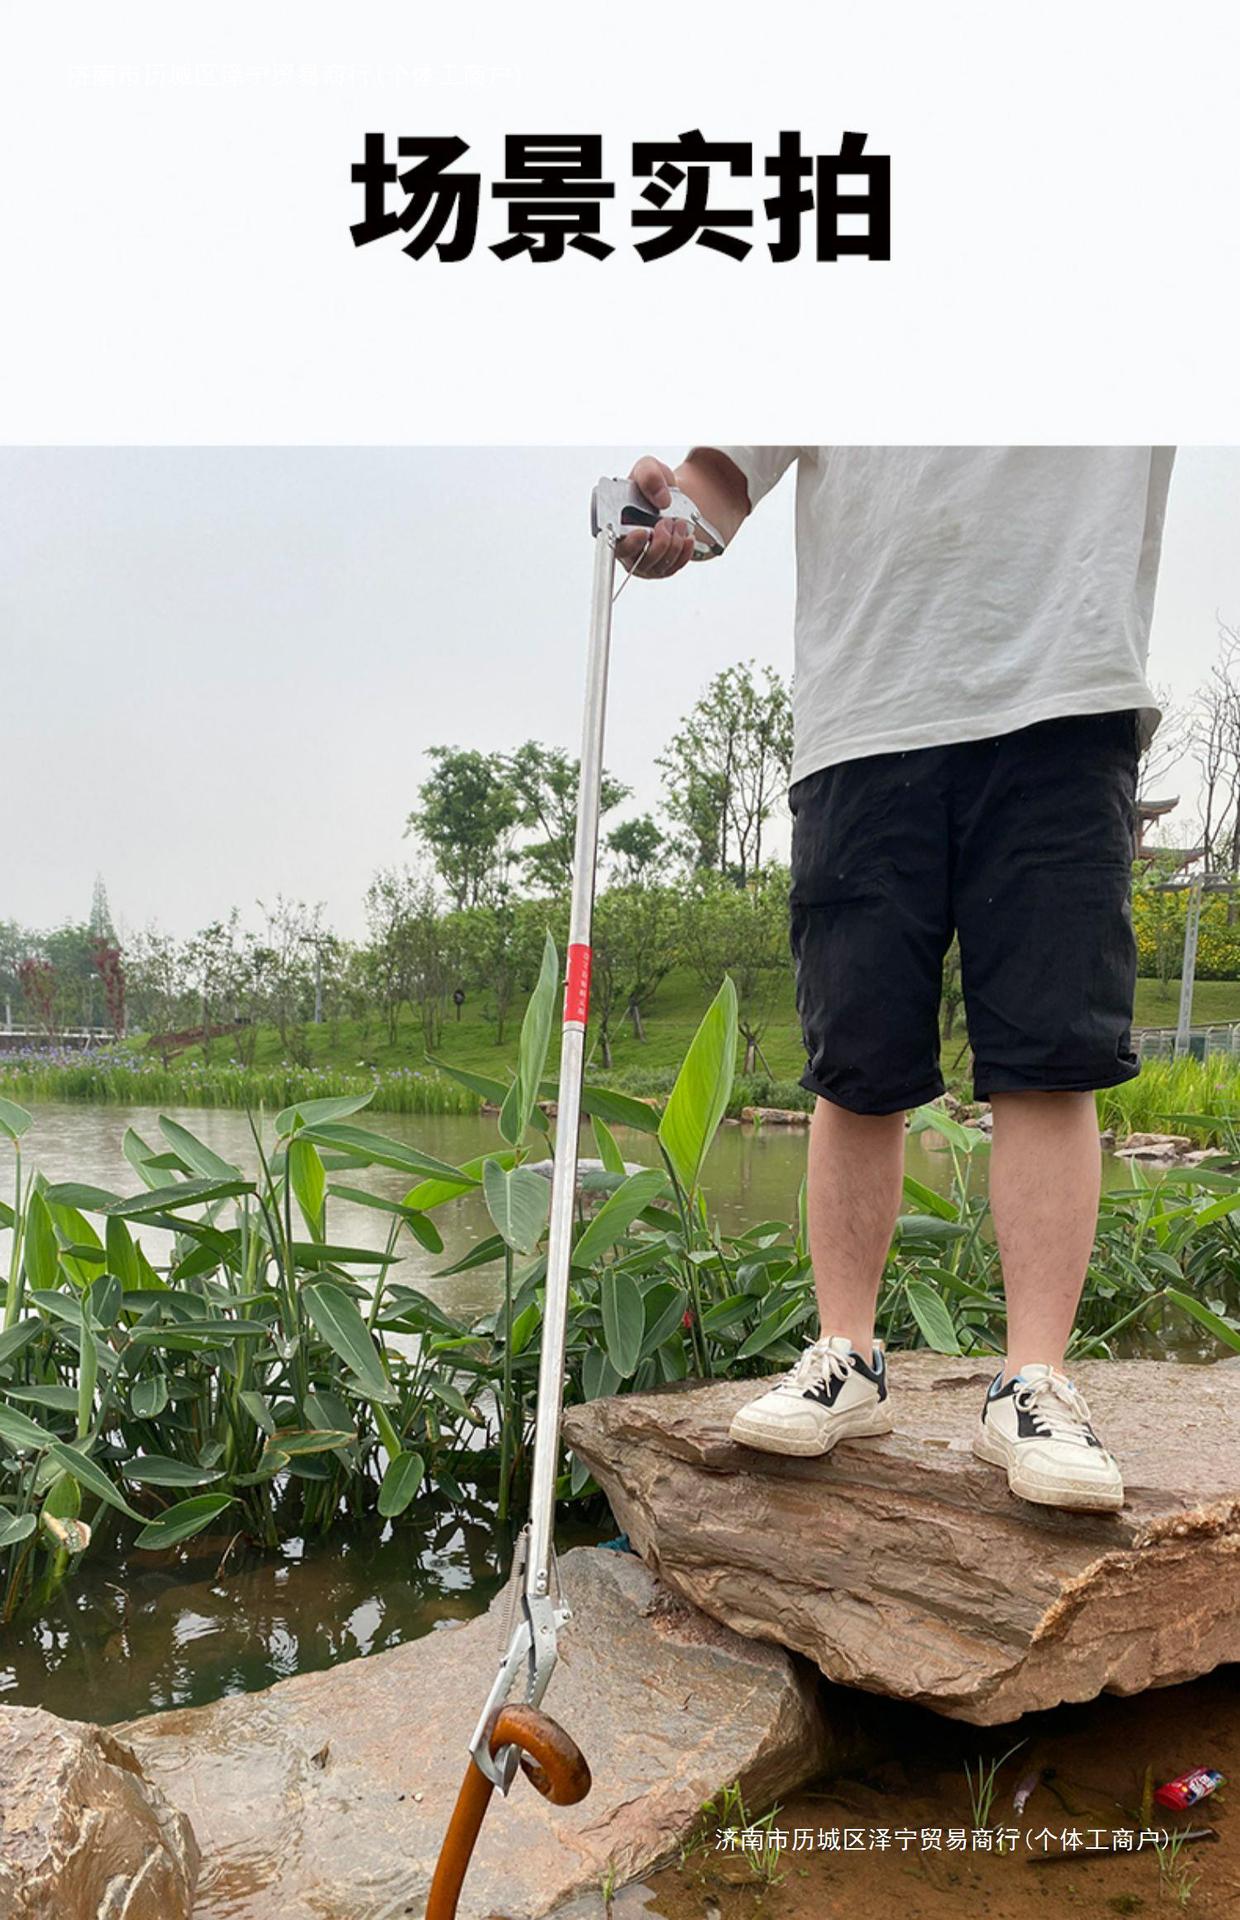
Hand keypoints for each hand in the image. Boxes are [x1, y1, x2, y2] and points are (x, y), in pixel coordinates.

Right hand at [615, 456, 695, 578]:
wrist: (670, 495)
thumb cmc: (652, 484)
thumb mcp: (649, 467)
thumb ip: (649, 476)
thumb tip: (661, 500)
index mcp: (613, 525)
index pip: (613, 545)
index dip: (628, 544)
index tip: (643, 533)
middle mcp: (626, 548)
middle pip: (638, 562)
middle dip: (659, 543)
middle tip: (668, 521)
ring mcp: (643, 560)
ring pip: (658, 566)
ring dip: (673, 545)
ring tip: (679, 523)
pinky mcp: (660, 566)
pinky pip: (672, 568)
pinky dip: (683, 553)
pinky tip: (686, 537)